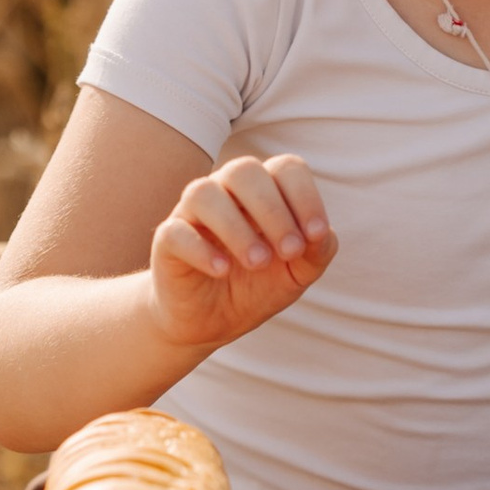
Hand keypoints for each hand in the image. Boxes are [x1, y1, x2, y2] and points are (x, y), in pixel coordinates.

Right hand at [148, 152, 334, 358]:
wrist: (213, 321)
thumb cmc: (257, 286)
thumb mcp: (297, 273)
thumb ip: (318, 251)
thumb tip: (322, 234)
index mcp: (263, 191)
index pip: (285, 168)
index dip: (305, 196)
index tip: (315, 235)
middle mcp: (226, 191)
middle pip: (245, 170)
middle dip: (273, 210)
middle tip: (289, 251)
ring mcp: (192, 213)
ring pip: (205, 193)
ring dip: (237, 227)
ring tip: (258, 263)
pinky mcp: (168, 241)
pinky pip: (175, 231)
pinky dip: (201, 249)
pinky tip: (222, 270)